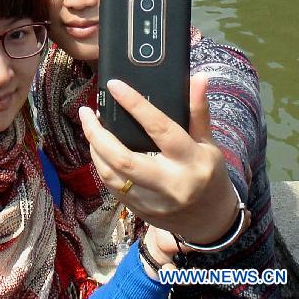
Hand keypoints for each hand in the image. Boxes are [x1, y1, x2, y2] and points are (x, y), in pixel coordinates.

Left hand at [79, 75, 239, 244]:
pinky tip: (99, 149)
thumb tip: (198, 77)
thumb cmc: (209, 174)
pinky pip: (113, 189)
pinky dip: (102, 166)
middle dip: (99, 134)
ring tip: (90, 127)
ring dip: (95, 149)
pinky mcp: (141, 212)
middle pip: (124, 159)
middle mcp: (171, 183)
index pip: (160, 128)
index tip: (115, 85)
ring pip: (112, 176)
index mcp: (191, 161)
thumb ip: (198, 111)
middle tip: (86, 112)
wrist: (212, 222)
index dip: (135, 105)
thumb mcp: (209, 143)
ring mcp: (154, 202)